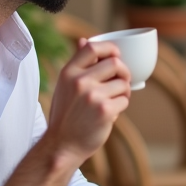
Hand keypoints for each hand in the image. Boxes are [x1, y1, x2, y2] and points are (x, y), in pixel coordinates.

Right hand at [46, 39, 130, 164]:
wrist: (61, 146)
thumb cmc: (65, 115)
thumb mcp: (64, 86)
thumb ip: (77, 64)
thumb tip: (84, 40)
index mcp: (68, 72)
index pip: (92, 47)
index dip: (110, 48)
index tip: (116, 56)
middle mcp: (79, 81)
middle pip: (115, 63)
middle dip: (124, 72)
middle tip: (122, 82)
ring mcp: (92, 96)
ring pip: (123, 83)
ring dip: (124, 92)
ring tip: (114, 101)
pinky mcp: (104, 110)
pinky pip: (124, 100)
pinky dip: (121, 106)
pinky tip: (111, 114)